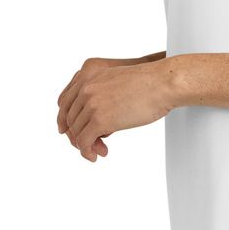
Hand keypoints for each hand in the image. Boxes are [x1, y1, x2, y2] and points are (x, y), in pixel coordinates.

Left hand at [57, 57, 176, 161]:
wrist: (163, 83)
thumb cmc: (150, 83)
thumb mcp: (117, 81)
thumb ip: (103, 94)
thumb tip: (96, 122)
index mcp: (88, 74)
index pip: (65, 101)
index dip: (66, 119)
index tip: (68, 131)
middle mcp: (85, 87)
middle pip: (70, 119)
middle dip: (80, 135)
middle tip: (93, 145)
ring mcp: (91, 103)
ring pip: (76, 132)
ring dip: (85, 145)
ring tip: (99, 151)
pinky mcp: (99, 120)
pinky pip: (84, 141)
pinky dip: (87, 151)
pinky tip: (97, 155)